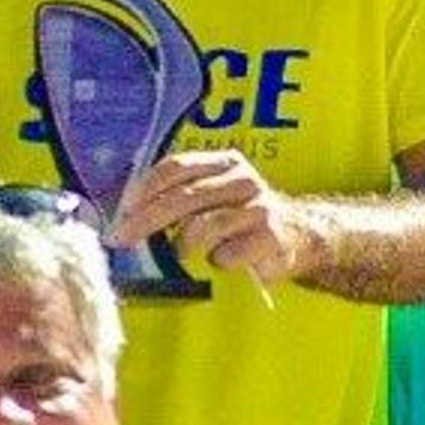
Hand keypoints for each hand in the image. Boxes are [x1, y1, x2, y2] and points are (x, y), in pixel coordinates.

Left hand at [117, 148, 316, 287]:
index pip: (177, 166)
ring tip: (179, 254)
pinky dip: (216, 261)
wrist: (301, 235)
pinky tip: (221, 261)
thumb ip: (180, 196)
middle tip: (123, 238)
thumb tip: (127, 215)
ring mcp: (259, 208)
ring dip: (182, 243)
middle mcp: (242, 180)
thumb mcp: (216, 196)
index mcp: (224, 163)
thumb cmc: (244, 218)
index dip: (145, 187)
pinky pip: (228, 253)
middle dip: (147, 219)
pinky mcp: (270, 238)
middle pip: (184, 196)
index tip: (123, 210)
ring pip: (205, 224)